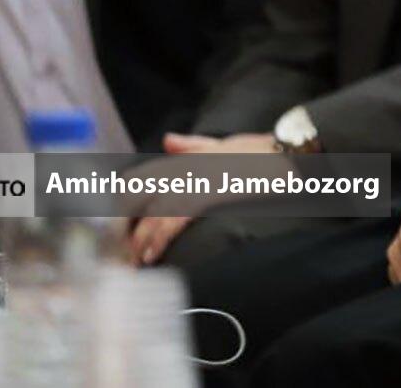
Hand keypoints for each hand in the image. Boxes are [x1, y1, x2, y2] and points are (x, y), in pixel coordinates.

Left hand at [127, 132, 274, 264]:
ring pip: (154, 213)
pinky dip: (161, 237)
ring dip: (141, 239)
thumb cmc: (258, 149)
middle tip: (122, 250)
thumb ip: (192, 145)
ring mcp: (195, 180)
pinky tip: (153, 254)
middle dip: (127, 224)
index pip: (142, 176)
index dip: (123, 198)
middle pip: (140, 196)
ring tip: (134, 261)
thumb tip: (168, 140)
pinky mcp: (208, 194)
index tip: (117, 220)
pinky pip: (176, 219)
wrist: (284, 153)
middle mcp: (184, 167)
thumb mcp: (222, 143)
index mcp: (185, 157)